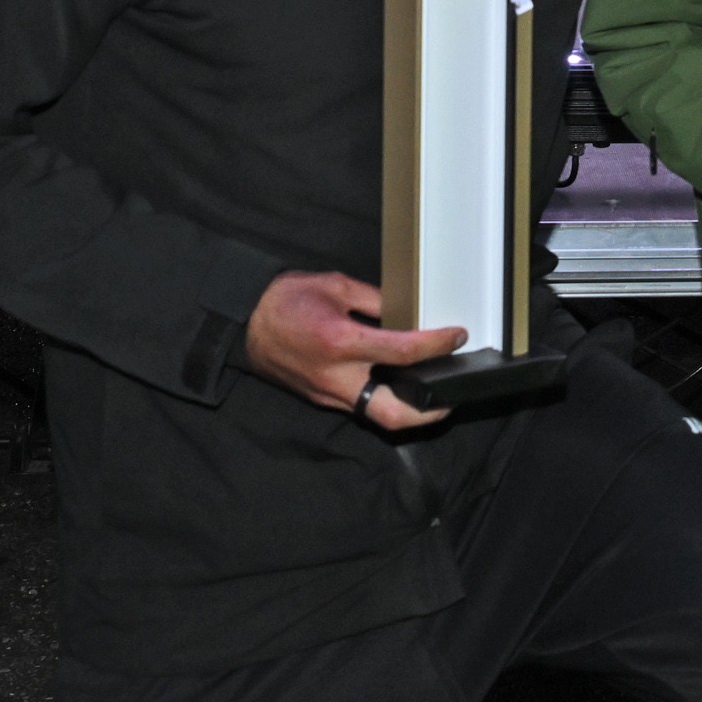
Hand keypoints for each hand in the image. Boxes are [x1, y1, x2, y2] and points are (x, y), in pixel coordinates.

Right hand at [244, 270, 464, 431]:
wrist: (245, 322)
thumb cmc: (285, 300)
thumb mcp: (334, 285)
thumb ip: (374, 300)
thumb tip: (405, 312)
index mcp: (341, 342)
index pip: (402, 352)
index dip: (436, 345)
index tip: (456, 336)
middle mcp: (337, 377)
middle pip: (393, 414)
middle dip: (429, 413)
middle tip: (452, 396)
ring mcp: (328, 394)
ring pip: (377, 416)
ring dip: (408, 410)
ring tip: (432, 391)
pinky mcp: (321, 399)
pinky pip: (360, 406)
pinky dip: (384, 399)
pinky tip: (396, 383)